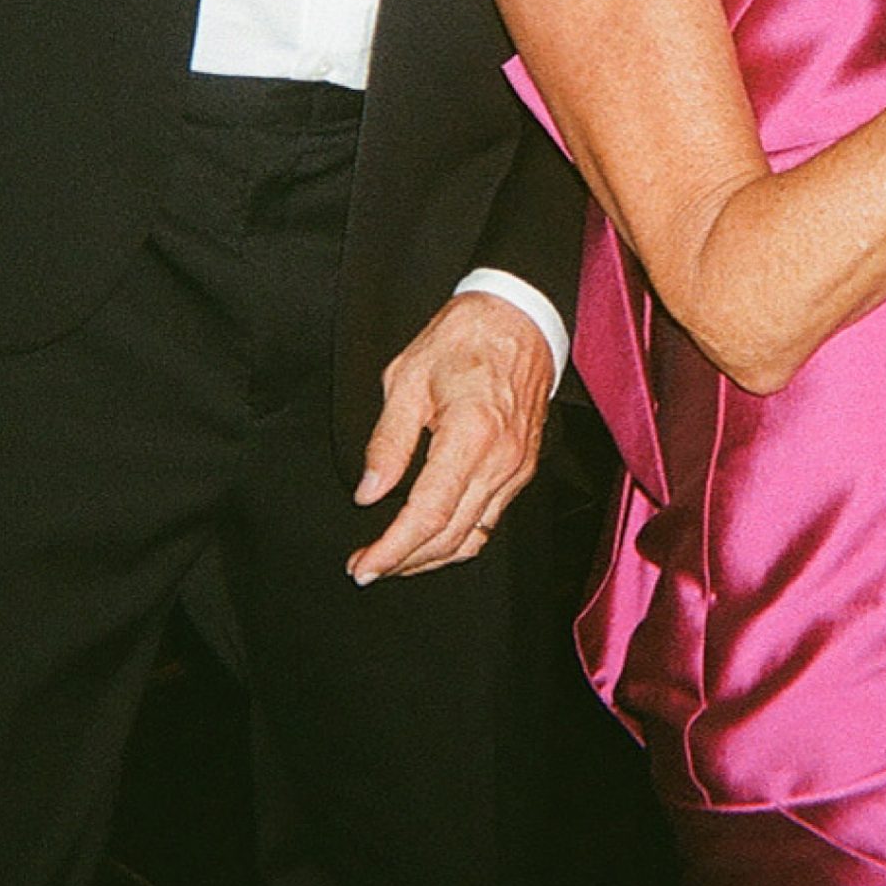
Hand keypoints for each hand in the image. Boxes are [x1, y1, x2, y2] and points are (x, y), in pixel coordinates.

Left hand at [346, 292, 553, 584]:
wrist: (519, 318)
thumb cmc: (464, 338)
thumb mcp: (406, 378)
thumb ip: (387, 442)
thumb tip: (368, 494)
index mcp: (470, 435)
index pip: (427, 515)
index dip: (392, 549)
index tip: (363, 565)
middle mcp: (500, 460)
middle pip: (450, 537)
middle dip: (404, 562)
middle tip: (366, 567)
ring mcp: (517, 468)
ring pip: (473, 537)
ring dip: (430, 559)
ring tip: (393, 560)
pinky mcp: (522, 469)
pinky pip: (489, 521)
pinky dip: (457, 540)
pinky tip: (431, 539)